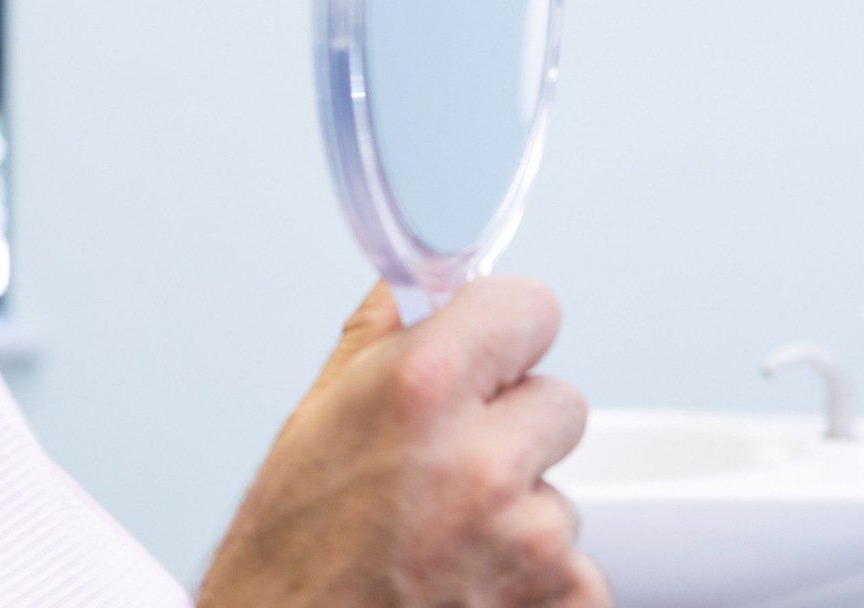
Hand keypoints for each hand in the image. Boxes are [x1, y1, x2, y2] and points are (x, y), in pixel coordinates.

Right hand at [197, 278, 610, 606]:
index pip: (530, 307)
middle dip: (511, 428)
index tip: (488, 349)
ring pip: (560, 495)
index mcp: (422, 391)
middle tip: (447, 467)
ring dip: (518, 515)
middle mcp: (483, 462)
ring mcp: (530, 541)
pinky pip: (576, 571)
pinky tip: (466, 587)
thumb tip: (419, 286)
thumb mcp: (311, 423)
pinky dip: (533, 583)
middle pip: (560, 401)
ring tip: (440, 544)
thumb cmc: (287, 557)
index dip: (503, 329)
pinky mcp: (562, 601)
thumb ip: (380, 340)